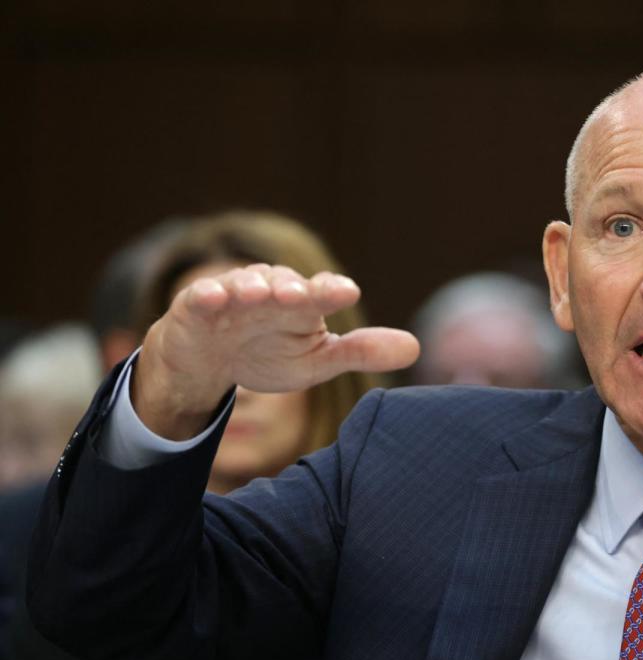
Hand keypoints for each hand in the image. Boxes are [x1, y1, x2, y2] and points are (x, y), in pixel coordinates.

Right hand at [132, 264, 419, 439]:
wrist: (207, 362)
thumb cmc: (267, 353)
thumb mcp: (316, 361)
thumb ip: (360, 352)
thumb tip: (415, 348)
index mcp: (302, 304)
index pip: (320, 292)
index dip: (331, 291)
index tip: (347, 292)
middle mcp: (269, 292)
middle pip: (283, 284)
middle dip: (292, 287)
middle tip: (302, 296)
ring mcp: (231, 297)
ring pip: (242, 283)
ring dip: (250, 285)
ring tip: (259, 293)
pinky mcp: (196, 306)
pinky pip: (200, 296)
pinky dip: (206, 294)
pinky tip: (212, 298)